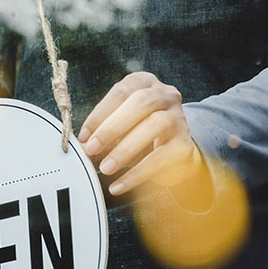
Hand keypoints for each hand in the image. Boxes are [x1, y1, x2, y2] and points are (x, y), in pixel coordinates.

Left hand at [78, 72, 205, 196]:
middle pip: (141, 102)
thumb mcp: (118, 126)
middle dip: (112, 127)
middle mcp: (165, 95)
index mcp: (144, 83)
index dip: (99, 114)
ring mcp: (178, 118)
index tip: (83, 137)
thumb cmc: (136, 131)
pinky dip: (137, 174)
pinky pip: (160, 158)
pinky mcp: (184, 144)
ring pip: (155, 126)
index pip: (121, 92)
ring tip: (105, 168)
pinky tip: (119, 185)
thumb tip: (83, 147)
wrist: (173, 149)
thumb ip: (101, 132)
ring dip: (125, 149)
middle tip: (92, 149)